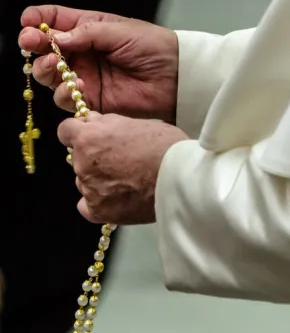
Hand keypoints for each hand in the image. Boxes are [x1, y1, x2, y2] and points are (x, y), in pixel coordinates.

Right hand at [19, 5, 178, 123]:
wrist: (176, 77)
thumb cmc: (152, 47)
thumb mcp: (119, 30)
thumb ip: (86, 33)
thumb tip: (55, 37)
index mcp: (89, 29)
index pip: (55, 22)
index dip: (37, 21)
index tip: (27, 23)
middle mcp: (83, 54)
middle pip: (46, 51)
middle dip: (35, 47)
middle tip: (33, 44)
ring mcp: (86, 77)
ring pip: (51, 77)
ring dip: (46, 70)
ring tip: (57, 65)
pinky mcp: (93, 101)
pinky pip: (68, 99)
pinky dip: (66, 94)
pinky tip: (80, 86)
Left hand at [57, 112, 187, 223]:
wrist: (180, 177)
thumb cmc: (164, 146)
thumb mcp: (135, 123)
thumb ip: (108, 124)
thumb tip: (92, 122)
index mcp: (89, 137)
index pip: (66, 131)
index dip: (79, 133)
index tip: (92, 137)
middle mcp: (82, 163)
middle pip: (77, 158)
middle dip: (93, 156)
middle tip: (120, 160)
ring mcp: (89, 189)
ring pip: (84, 181)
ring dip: (98, 179)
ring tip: (126, 180)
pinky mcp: (99, 211)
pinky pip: (87, 206)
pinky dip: (98, 202)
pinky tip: (115, 197)